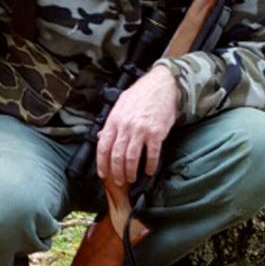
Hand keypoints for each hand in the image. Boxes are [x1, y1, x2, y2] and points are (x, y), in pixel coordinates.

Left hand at [96, 65, 178, 186]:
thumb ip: (111, 122)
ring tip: (132, 178)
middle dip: (116, 172)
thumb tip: (102, 137)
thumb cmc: (142, 93)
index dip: (101, 163)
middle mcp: (126, 126)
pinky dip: (149, 165)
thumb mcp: (121, 104)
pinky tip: (149, 170)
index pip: (103, 146)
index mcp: (114, 119)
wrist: (163, 84)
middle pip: (116, 156)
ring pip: (131, 158)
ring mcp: (141, 130)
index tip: (103, 173)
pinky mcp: (156, 133)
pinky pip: (151, 155)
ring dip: (131, 172)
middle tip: (119, 181)